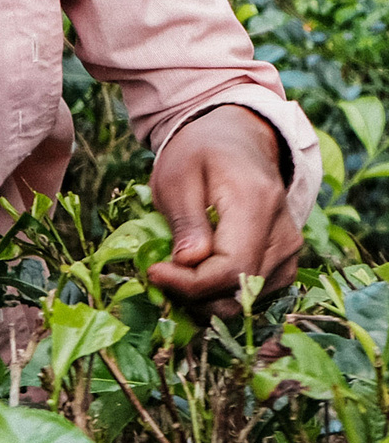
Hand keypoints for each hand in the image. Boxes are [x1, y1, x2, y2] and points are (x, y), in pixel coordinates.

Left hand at [148, 104, 299, 317]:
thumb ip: (186, 221)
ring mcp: (290, 251)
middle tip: (158, 273)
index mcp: (257, 204)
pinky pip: (255, 294)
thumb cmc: (199, 155)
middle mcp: (285, 233)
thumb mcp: (178, 178)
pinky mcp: (285, 262)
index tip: (153, 271)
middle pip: (242, 290)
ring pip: (249, 299)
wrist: (236, 142)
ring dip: (206, 297)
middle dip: (193, 293)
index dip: (190, 283)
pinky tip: (196, 274)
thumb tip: (189, 261)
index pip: (232, 269)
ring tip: (174, 271)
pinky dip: (222, 293)